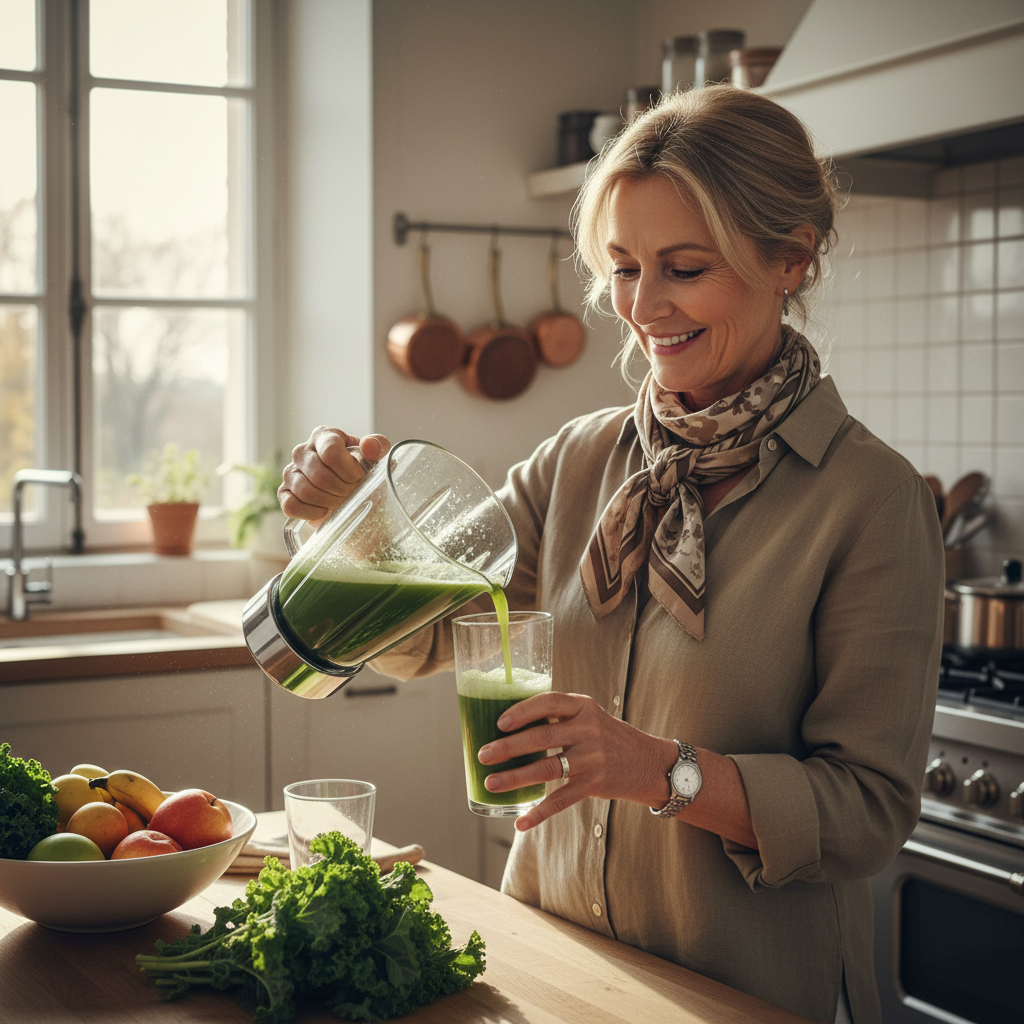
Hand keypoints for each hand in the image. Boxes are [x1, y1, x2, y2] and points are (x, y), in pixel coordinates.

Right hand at [278, 428, 390, 522]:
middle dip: (342, 490)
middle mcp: (302, 451)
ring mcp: (290, 472)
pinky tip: (324, 511)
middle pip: (320, 475)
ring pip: (306, 491)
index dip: (349, 470)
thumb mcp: (375, 458)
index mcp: (324, 436)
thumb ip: (377, 446)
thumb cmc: (363, 473)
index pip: (331, 452)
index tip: (359, 477)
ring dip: (329, 502)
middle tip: (353, 493)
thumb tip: (369, 446)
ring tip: (341, 501)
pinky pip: (291, 506)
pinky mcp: (284, 492)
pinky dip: (311, 513)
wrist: (353, 497)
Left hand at [476, 692, 676, 830]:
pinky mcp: (595, 784)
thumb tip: (510, 726)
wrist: (649, 762)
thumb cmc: (609, 736)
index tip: (499, 722)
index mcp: (583, 706)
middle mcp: (589, 729)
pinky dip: (539, 812)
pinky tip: (521, 821)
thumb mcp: (589, 716)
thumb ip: (559, 717)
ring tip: (491, 783)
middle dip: (507, 748)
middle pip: (541, 738)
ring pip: (546, 769)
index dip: (522, 711)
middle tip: (483, 755)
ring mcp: (593, 758)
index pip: (548, 702)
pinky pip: (561, 800)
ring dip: (514, 778)